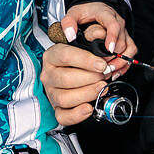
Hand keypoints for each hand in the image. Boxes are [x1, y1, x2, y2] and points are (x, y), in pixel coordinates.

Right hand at [42, 3, 135, 126]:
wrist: (74, 72)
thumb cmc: (80, 60)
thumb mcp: (83, 45)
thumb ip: (92, 40)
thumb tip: (101, 37)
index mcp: (52, 56)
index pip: (65, 55)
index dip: (86, 60)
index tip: (102, 64)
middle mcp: (48, 74)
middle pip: (65, 78)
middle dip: (90, 78)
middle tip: (105, 76)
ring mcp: (51, 92)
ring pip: (64, 97)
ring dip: (87, 94)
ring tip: (101, 88)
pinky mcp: (56, 108)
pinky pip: (63, 116)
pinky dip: (77, 115)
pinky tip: (89, 107)